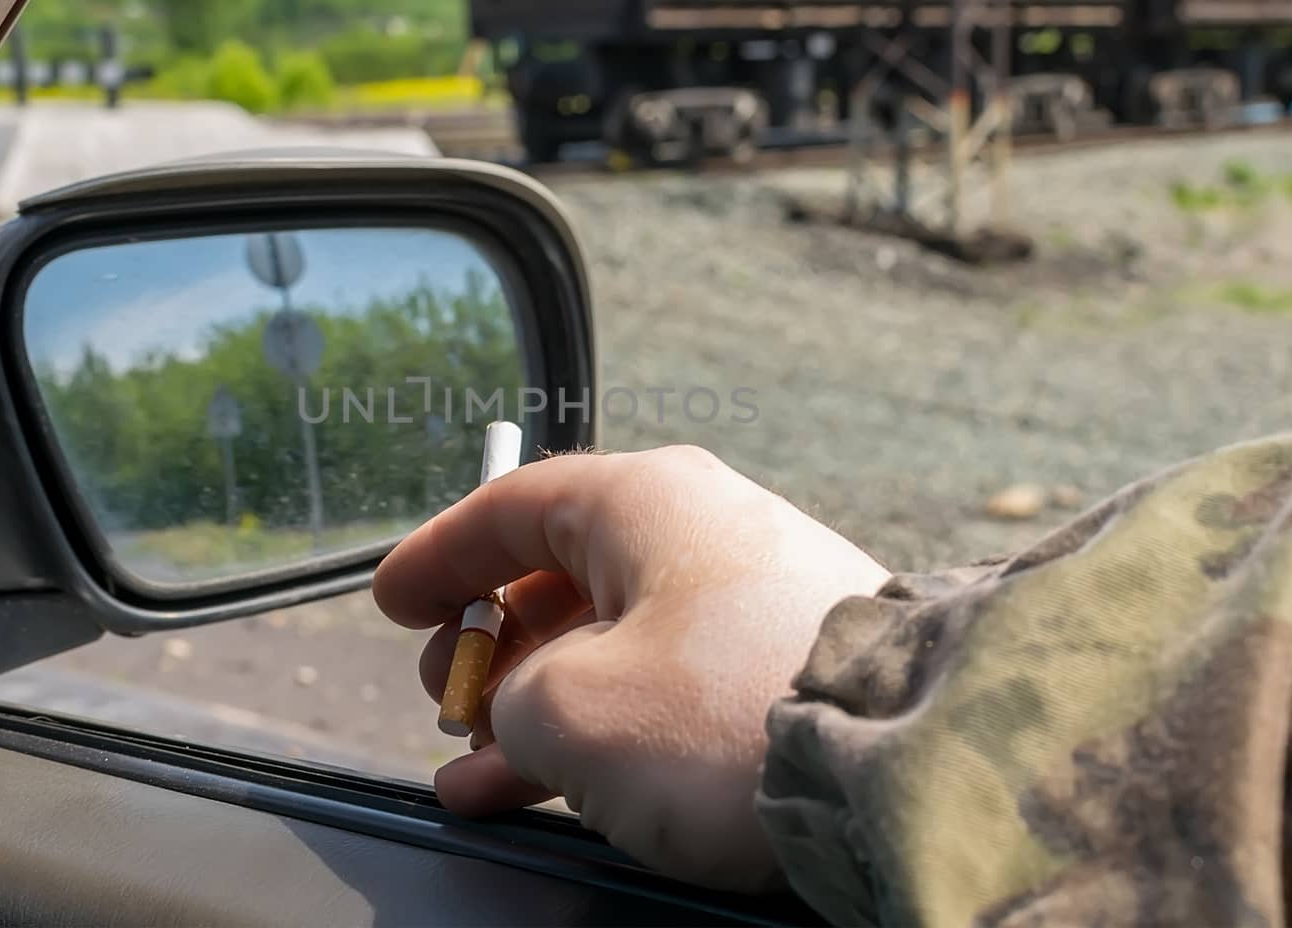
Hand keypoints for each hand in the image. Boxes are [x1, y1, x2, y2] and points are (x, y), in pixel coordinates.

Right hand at [373, 445, 890, 891]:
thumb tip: (528, 711)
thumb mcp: (571, 709)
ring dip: (537, 706)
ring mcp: (746, 600)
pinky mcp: (778, 666)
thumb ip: (514, 700)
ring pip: (608, 642)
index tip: (392, 601)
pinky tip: (546, 788)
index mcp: (644, 502)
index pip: (511, 507)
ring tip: (479, 772)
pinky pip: (661, 684)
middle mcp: (699, 533)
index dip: (437, 557)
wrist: (899, 770)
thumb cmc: (727, 718)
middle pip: (559, 576)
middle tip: (449, 702)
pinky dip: (601, 729)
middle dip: (490, 648)